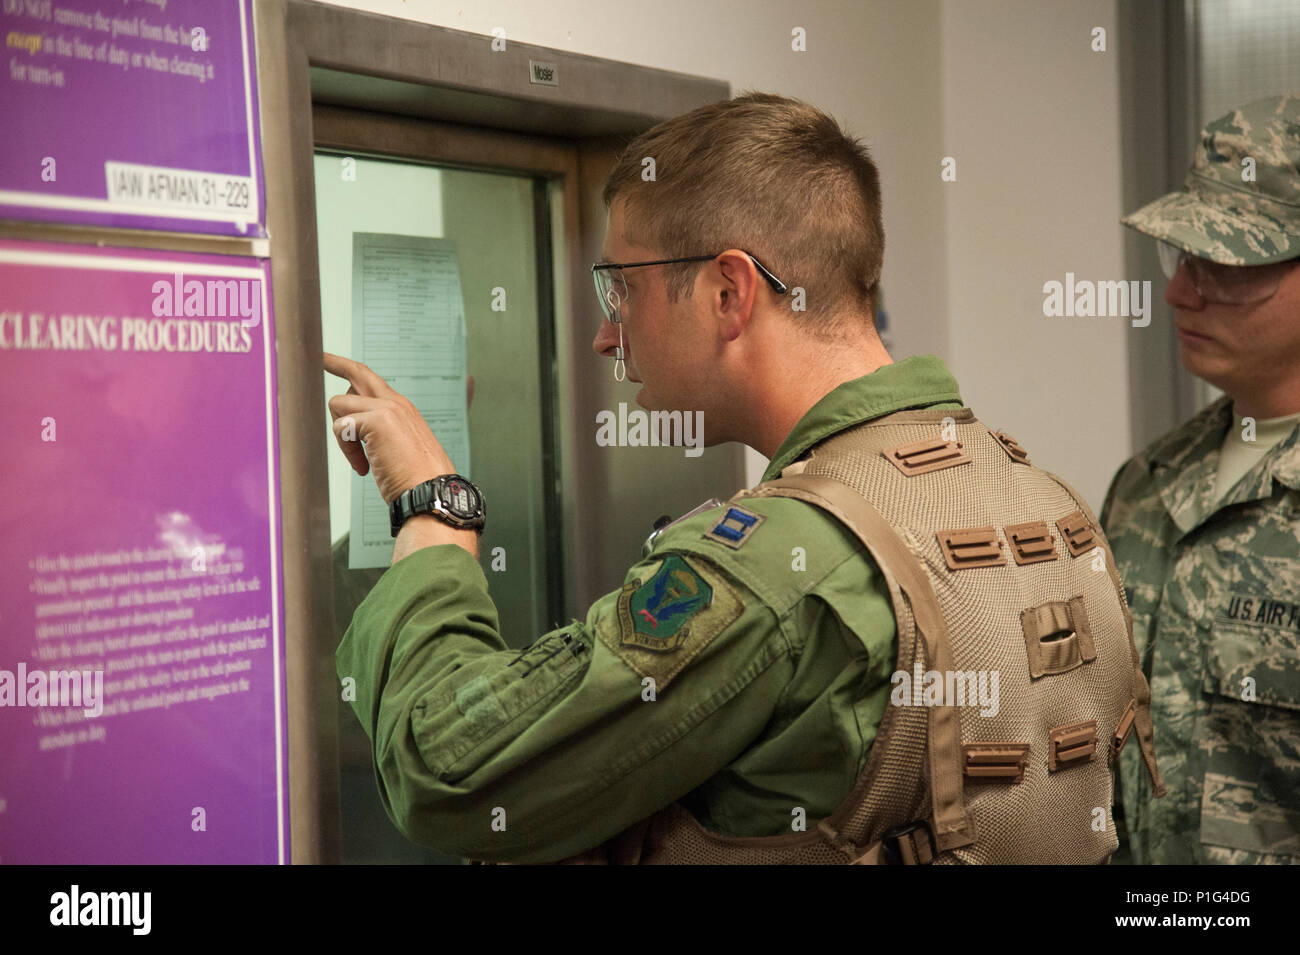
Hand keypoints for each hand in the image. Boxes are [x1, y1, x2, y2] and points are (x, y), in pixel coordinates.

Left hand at [324, 352, 458, 503]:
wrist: (432, 491)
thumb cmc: (417, 479)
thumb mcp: (399, 448)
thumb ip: (378, 433)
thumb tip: (350, 428)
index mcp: (402, 409)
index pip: (371, 381)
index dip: (348, 369)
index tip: (328, 360)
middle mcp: (395, 402)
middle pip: (357, 373)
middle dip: (334, 363)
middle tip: (318, 358)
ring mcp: (387, 408)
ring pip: (339, 404)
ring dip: (341, 435)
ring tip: (361, 460)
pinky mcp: (376, 421)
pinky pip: (340, 427)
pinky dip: (347, 451)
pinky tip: (364, 467)